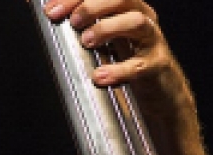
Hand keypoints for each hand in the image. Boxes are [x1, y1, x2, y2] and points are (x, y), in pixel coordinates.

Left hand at [43, 0, 170, 88]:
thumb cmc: (129, 59)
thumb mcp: (105, 39)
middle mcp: (142, 16)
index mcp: (126, 7)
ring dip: (107, 28)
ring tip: (86, 41)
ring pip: (135, 21)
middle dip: (91, 6)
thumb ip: (82, 27)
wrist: (162, 89)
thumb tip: (50, 15)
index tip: (51, 10)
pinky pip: (139, 65)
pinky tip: (100, 76)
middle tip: (72, 22)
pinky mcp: (157, 65)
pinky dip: (118, 70)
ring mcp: (151, 39)